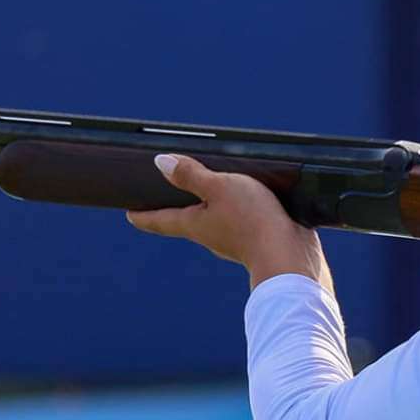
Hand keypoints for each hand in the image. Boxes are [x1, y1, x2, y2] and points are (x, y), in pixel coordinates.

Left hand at [126, 154, 331, 291]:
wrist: (290, 257)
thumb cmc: (252, 221)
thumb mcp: (219, 188)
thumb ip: (192, 175)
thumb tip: (160, 163)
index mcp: (193, 225)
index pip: (160, 220)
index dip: (142, 215)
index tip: (129, 213)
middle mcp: (209, 235)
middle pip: (186, 221)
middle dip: (176, 208)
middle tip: (168, 196)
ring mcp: (232, 240)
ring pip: (213, 222)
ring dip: (209, 208)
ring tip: (209, 190)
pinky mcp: (255, 239)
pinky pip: (239, 222)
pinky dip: (236, 211)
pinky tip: (248, 201)